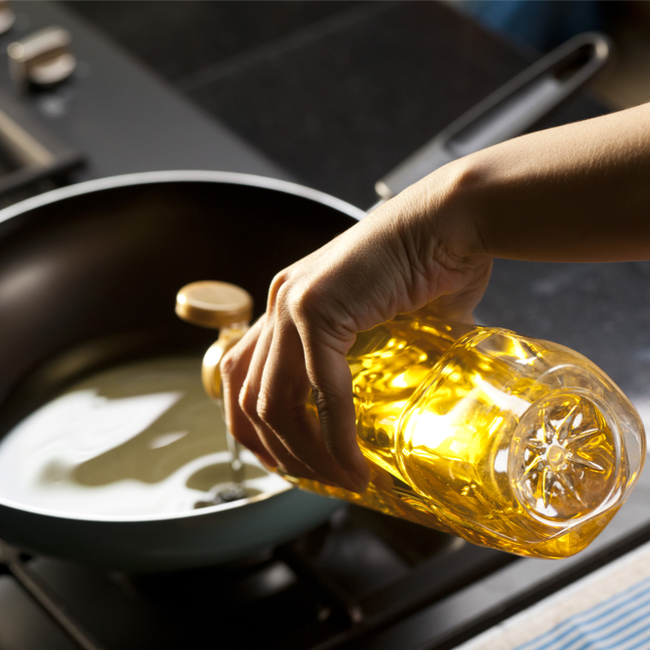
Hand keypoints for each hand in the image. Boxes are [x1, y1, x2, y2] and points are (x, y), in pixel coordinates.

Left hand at [221, 166, 490, 491]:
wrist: (453, 220)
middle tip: (313, 481)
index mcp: (289, 303)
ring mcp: (293, 303)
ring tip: (341, 479)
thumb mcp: (387, 319)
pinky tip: (355, 464)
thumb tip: (398, 398)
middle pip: (246, 395)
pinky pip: (321, 391)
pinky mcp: (319, 309)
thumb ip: (376, 357)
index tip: (286, 460)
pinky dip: (335, 437)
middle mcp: (280, 302)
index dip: (253, 426)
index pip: (241, 374)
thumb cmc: (430, 264)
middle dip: (275, 450)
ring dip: (304, 453)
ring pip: (274, 402)